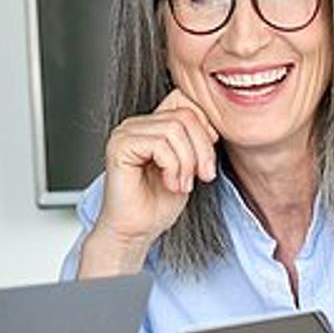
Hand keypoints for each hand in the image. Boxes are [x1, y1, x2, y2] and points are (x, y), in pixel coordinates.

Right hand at [78, 91, 219, 272]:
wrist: (136, 231)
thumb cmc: (159, 203)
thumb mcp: (190, 165)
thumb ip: (196, 139)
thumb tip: (214, 125)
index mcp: (152, 124)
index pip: (186, 101)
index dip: (205, 127)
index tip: (207, 159)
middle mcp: (136, 124)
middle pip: (185, 115)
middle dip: (202, 149)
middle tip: (203, 176)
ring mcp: (125, 133)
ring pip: (175, 129)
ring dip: (187, 162)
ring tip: (182, 184)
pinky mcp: (119, 146)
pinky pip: (160, 144)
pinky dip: (173, 167)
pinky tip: (170, 184)